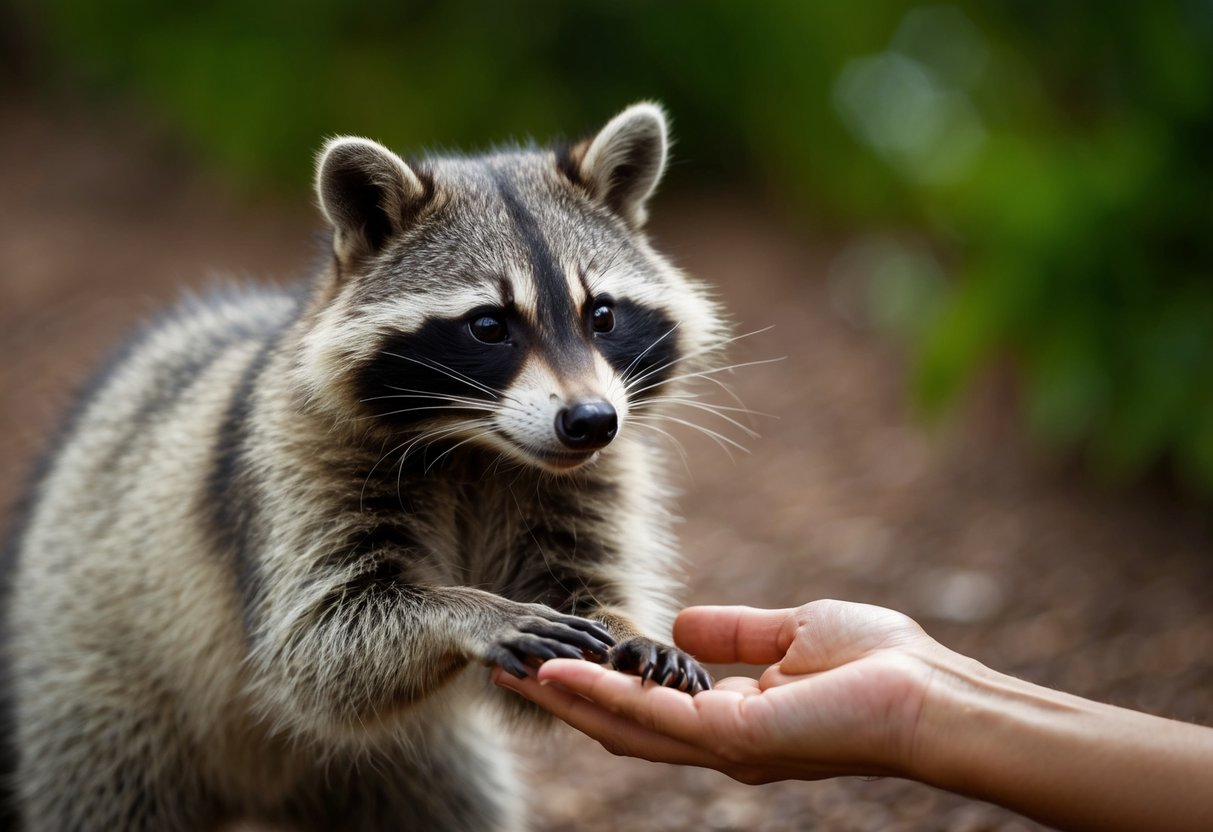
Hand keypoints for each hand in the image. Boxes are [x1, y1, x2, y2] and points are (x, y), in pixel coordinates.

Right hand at [493, 600, 946, 782]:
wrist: (931, 696)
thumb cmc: (880, 665)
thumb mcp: (792, 633)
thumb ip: (735, 635)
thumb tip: (679, 627)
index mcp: (730, 719)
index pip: (647, 709)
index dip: (597, 686)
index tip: (554, 655)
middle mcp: (715, 741)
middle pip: (618, 725)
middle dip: (561, 699)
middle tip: (506, 669)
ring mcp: (719, 744)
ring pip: (620, 725)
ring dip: (563, 700)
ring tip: (510, 671)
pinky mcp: (730, 737)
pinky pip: (650, 717)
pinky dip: (599, 696)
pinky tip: (558, 673)